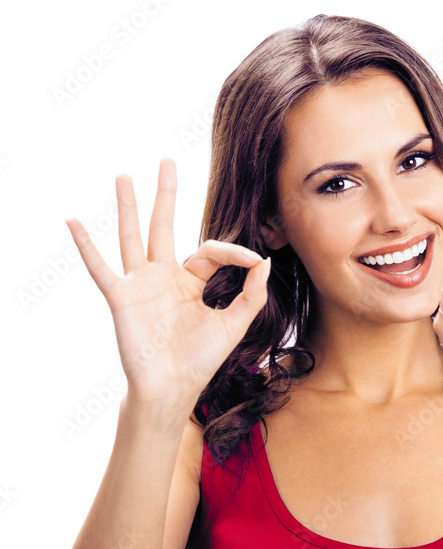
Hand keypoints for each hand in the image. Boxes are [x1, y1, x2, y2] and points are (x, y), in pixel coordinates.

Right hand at [66, 158, 270, 408]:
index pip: (209, 251)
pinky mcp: (121, 298)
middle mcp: (164, 277)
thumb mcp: (234, 325)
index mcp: (191, 283)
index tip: (253, 258)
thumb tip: (263, 261)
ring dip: (128, 206)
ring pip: (133, 236)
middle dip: (166, 194)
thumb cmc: (200, 361)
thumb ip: (251, 294)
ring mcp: (140, 285)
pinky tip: (72, 221)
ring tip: (123, 175)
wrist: (173, 388)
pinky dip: (85, 245)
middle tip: (167, 160)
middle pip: (164, 226)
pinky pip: (100, 267)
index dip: (233, 251)